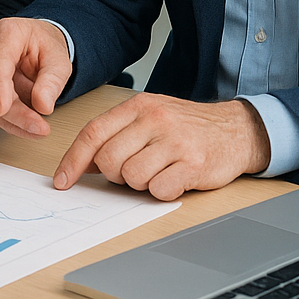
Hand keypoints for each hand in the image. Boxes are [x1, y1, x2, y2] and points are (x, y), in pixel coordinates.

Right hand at [0, 17, 72, 136]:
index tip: (1, 109)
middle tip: (37, 127)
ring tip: (35, 125)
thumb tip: (42, 105)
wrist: (37, 47)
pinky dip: (1, 121)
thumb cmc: (44, 49)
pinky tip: (21, 125)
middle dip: (13, 112)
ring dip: (8, 120)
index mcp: (7, 32)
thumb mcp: (59, 62)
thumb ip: (52, 82)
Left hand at [53, 94, 270, 200]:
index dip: (73, 160)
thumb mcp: (149, 118)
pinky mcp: (194, 164)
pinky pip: (159, 189)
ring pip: (132, 177)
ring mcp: (175, 141)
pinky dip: (162, 191)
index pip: (93, 133)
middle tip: (134, 170)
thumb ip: (116, 134)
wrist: (236, 130)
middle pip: (109, 159)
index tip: (62, 180)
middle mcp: (155, 119)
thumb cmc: (187, 127)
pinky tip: (174, 179)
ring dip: (140, 184)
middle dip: (115, 174)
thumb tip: (83, 162)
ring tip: (158, 172)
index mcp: (138, 106)